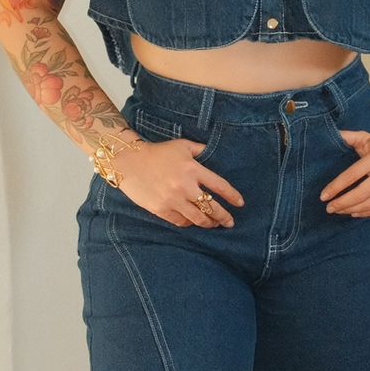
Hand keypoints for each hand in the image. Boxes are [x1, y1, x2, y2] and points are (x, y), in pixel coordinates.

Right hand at [116, 138, 244, 228]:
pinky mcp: (161, 209)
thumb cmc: (157, 152)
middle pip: (211, 207)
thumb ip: (200, 150)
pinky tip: (193, 222)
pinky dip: (189, 223)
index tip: (240, 204)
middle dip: (224, 217)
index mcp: (193, 169)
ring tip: (213, 224)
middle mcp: (185, 186)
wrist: (129, 161)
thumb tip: (213, 151)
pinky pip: (181, 222)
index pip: (219, 186)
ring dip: (208, 223)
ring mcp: (172, 199)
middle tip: (230, 222)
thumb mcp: (182, 145)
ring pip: (198, 218)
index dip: (232, 196)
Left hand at [320, 130, 369, 216]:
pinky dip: (367, 213)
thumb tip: (329, 134)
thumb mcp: (366, 138)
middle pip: (361, 193)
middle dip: (342, 203)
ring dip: (352, 210)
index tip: (323, 196)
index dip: (336, 187)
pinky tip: (355, 213)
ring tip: (340, 211)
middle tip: (329, 208)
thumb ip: (348, 136)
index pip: (352, 175)